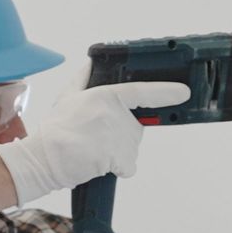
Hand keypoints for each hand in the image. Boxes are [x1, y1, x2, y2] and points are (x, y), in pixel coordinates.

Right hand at [0, 58, 190, 204]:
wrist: (47, 159)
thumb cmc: (56, 129)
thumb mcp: (66, 97)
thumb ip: (81, 79)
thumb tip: (89, 64)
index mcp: (106, 96)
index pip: (142, 91)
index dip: (166, 91)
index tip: (184, 92)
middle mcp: (117, 115)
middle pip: (135, 127)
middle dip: (122, 133)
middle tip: (97, 136)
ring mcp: (120, 138)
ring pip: (131, 147)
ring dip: (118, 151)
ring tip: (94, 149)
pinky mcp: (120, 159)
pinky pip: (128, 166)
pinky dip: (118, 168)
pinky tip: (100, 162)